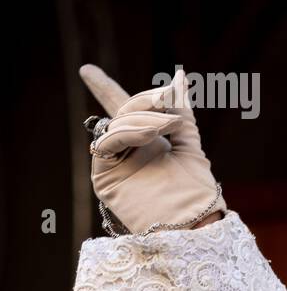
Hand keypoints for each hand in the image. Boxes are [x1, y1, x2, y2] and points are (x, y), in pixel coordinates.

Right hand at [80, 65, 225, 233]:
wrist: (192, 220)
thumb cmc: (195, 189)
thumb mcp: (188, 143)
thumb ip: (180, 113)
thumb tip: (179, 76)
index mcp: (144, 143)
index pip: (121, 110)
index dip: (104, 90)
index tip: (87, 70)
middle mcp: (125, 152)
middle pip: (121, 112)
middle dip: (146, 100)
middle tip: (168, 98)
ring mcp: (113, 164)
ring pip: (116, 124)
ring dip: (144, 117)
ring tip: (169, 125)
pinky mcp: (104, 177)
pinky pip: (107, 142)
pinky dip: (130, 132)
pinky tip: (152, 134)